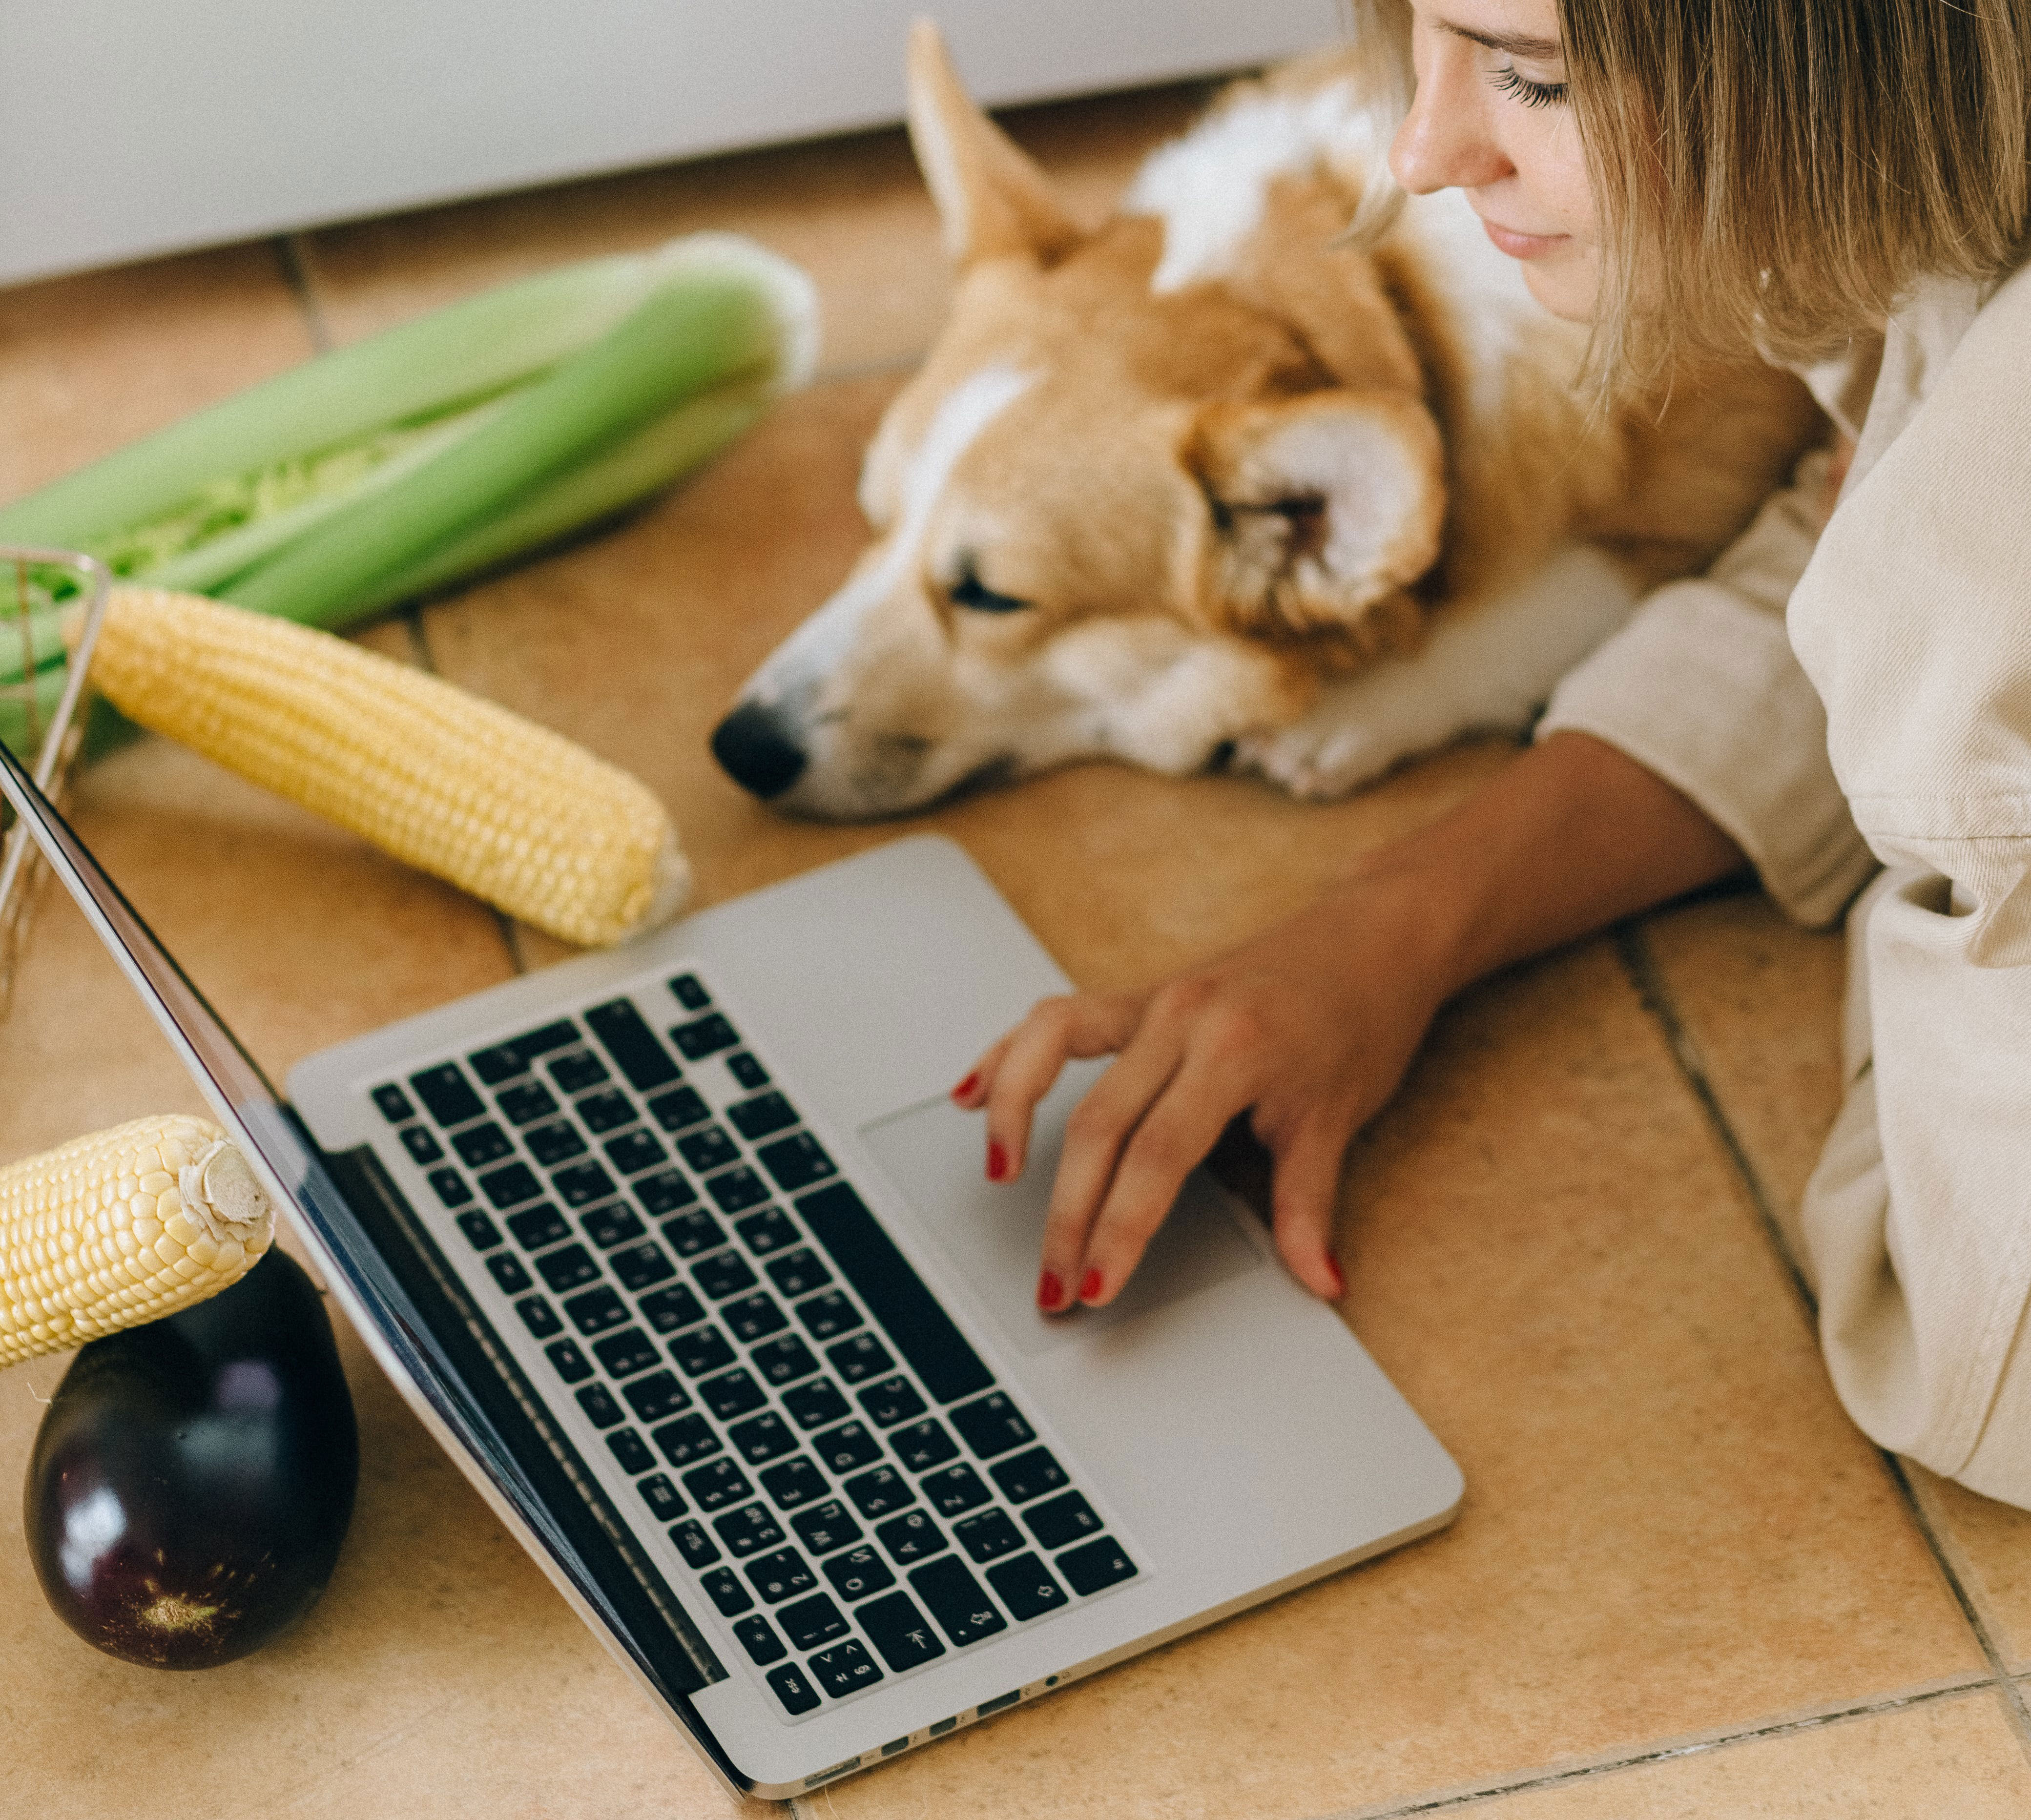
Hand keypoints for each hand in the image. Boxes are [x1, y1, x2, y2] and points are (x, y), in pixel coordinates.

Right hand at [950, 874, 1451, 1310]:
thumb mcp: (1341, 1116)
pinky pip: (1059, 1019)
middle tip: (1053, 1283)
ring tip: (998, 1180)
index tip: (1097, 1285)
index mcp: (1233, 1049)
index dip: (1119, 1228)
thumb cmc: (1363, 1017)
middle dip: (1068, 1213)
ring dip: (1015, 1118)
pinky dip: (1011, 1054)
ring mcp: (1154, 998)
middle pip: (1098, 1123)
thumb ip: (1310, 1204)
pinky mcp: (1140, 992)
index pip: (1156, 1157)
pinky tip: (973, 1093)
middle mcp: (1182, 1016)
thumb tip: (1319, 1281)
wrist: (1377, 936)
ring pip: (1053, 1054)